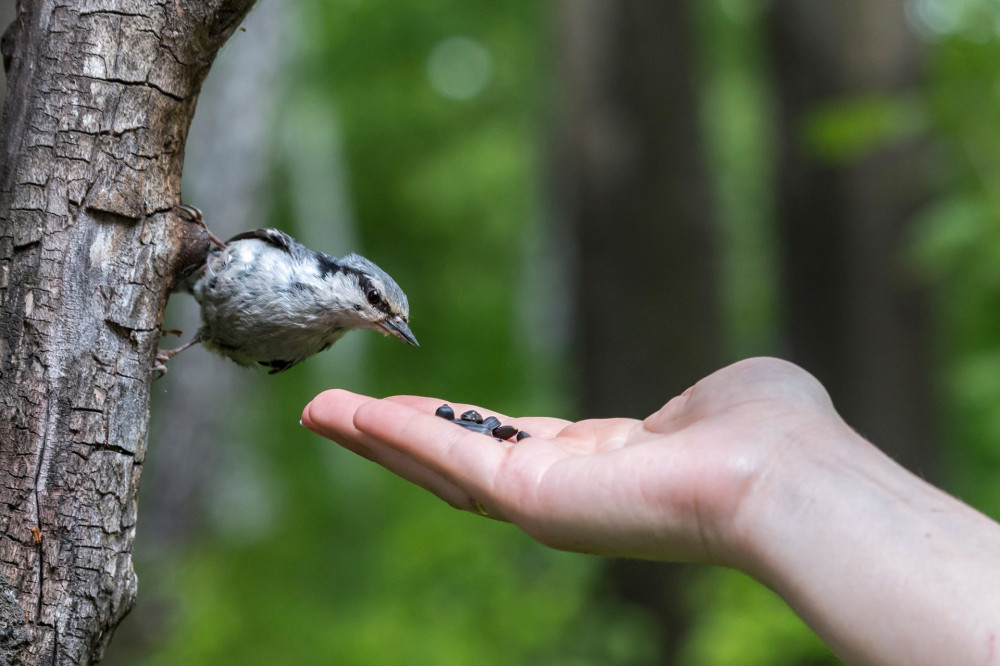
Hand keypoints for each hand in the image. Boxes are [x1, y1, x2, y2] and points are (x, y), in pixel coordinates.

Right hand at [301, 357, 843, 565]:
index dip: (463, 426)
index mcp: (610, 462)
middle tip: (335, 414)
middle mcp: (566, 490)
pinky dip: (393, 436)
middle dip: (395, 438)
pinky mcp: (531, 500)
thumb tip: (694, 408)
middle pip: (460, 462)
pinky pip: (448, 460)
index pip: (517, 444)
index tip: (419, 406)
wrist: (786, 475)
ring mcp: (544, 501)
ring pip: (440, 467)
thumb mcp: (723, 397)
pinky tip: (347, 413)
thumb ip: (689, 404)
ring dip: (376, 439)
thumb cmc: (773, 432)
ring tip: (321, 414)